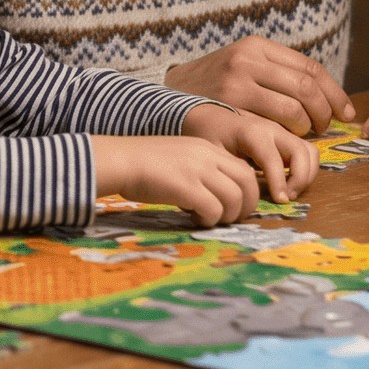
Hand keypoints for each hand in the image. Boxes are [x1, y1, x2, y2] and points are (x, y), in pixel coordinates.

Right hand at [92, 133, 260, 226]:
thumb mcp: (180, 157)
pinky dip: (209, 220)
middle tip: (230, 219)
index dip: (248, 193)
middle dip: (246, 207)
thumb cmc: (143, 162)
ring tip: (209, 219)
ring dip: (226, 216)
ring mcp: (199, 171)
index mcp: (208, 148)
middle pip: (248, 184)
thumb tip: (217, 195)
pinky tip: (193, 218)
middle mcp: (208, 156)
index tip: (236, 207)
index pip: (245, 170)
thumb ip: (202, 169)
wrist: (120, 160)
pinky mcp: (187, 187)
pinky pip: (214, 209)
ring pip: (235, 199)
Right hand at [162, 36, 353, 134]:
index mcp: (256, 45)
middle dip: (324, 111)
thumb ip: (275, 72)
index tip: (344, 112)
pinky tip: (283, 139)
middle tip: (324, 127)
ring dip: (305, 126)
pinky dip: (285, 134)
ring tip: (301, 133)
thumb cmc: (212, 85)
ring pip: (293, 107)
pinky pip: (271, 123)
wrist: (166, 95)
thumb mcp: (241, 64)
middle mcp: (248, 59)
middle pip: (306, 87)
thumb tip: (323, 94)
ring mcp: (236, 83)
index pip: (310, 67)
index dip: (334, 93)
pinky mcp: (228, 107)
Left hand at [182, 103, 317, 205]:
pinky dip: (307, 168)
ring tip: (290, 192)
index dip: (280, 182)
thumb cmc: (210, 136)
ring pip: (310, 151)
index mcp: (252, 133)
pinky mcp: (287, 137)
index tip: (280, 201)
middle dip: (301, 178)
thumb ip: (230, 170)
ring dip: (307, 174)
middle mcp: (272, 129)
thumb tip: (247, 192)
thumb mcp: (213, 153)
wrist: (211, 117)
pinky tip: (290, 182)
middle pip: (301, 152)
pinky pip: (307, 151)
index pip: (273, 159)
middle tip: (287, 197)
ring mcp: (282, 132)